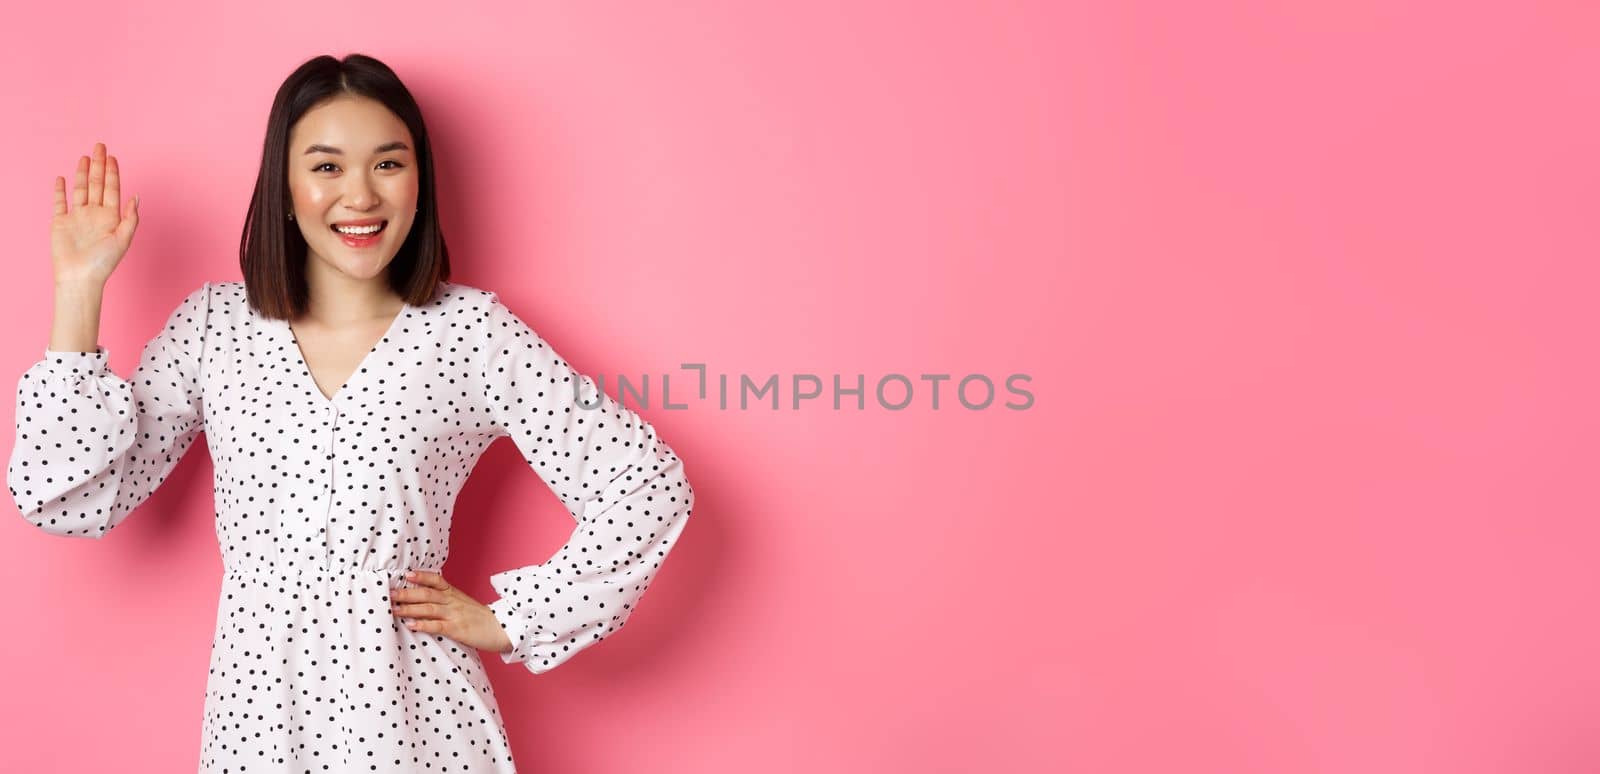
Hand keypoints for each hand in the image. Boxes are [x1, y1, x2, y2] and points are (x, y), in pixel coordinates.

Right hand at [51, 142, 139, 288]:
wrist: (80, 277)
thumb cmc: (103, 263)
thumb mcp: (123, 239)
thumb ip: (131, 218)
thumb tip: (136, 197)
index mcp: (111, 217)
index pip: (112, 189)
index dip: (113, 173)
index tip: (113, 157)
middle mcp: (94, 214)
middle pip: (96, 184)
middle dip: (98, 165)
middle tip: (100, 146)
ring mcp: (77, 217)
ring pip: (80, 189)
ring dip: (82, 173)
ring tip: (84, 157)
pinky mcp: (60, 222)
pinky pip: (59, 202)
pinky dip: (60, 190)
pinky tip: (63, 178)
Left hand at [392, 570, 513, 654]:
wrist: (502, 629)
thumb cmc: (480, 618)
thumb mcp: (463, 604)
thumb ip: (446, 600)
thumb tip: (423, 598)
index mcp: (454, 594)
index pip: (436, 581)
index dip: (421, 577)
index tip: (406, 574)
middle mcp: (453, 602)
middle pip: (427, 594)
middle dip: (407, 593)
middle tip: (389, 593)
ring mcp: (455, 615)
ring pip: (429, 609)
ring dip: (409, 609)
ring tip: (393, 609)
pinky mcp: (458, 630)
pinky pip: (438, 626)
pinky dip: (424, 625)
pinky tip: (411, 625)